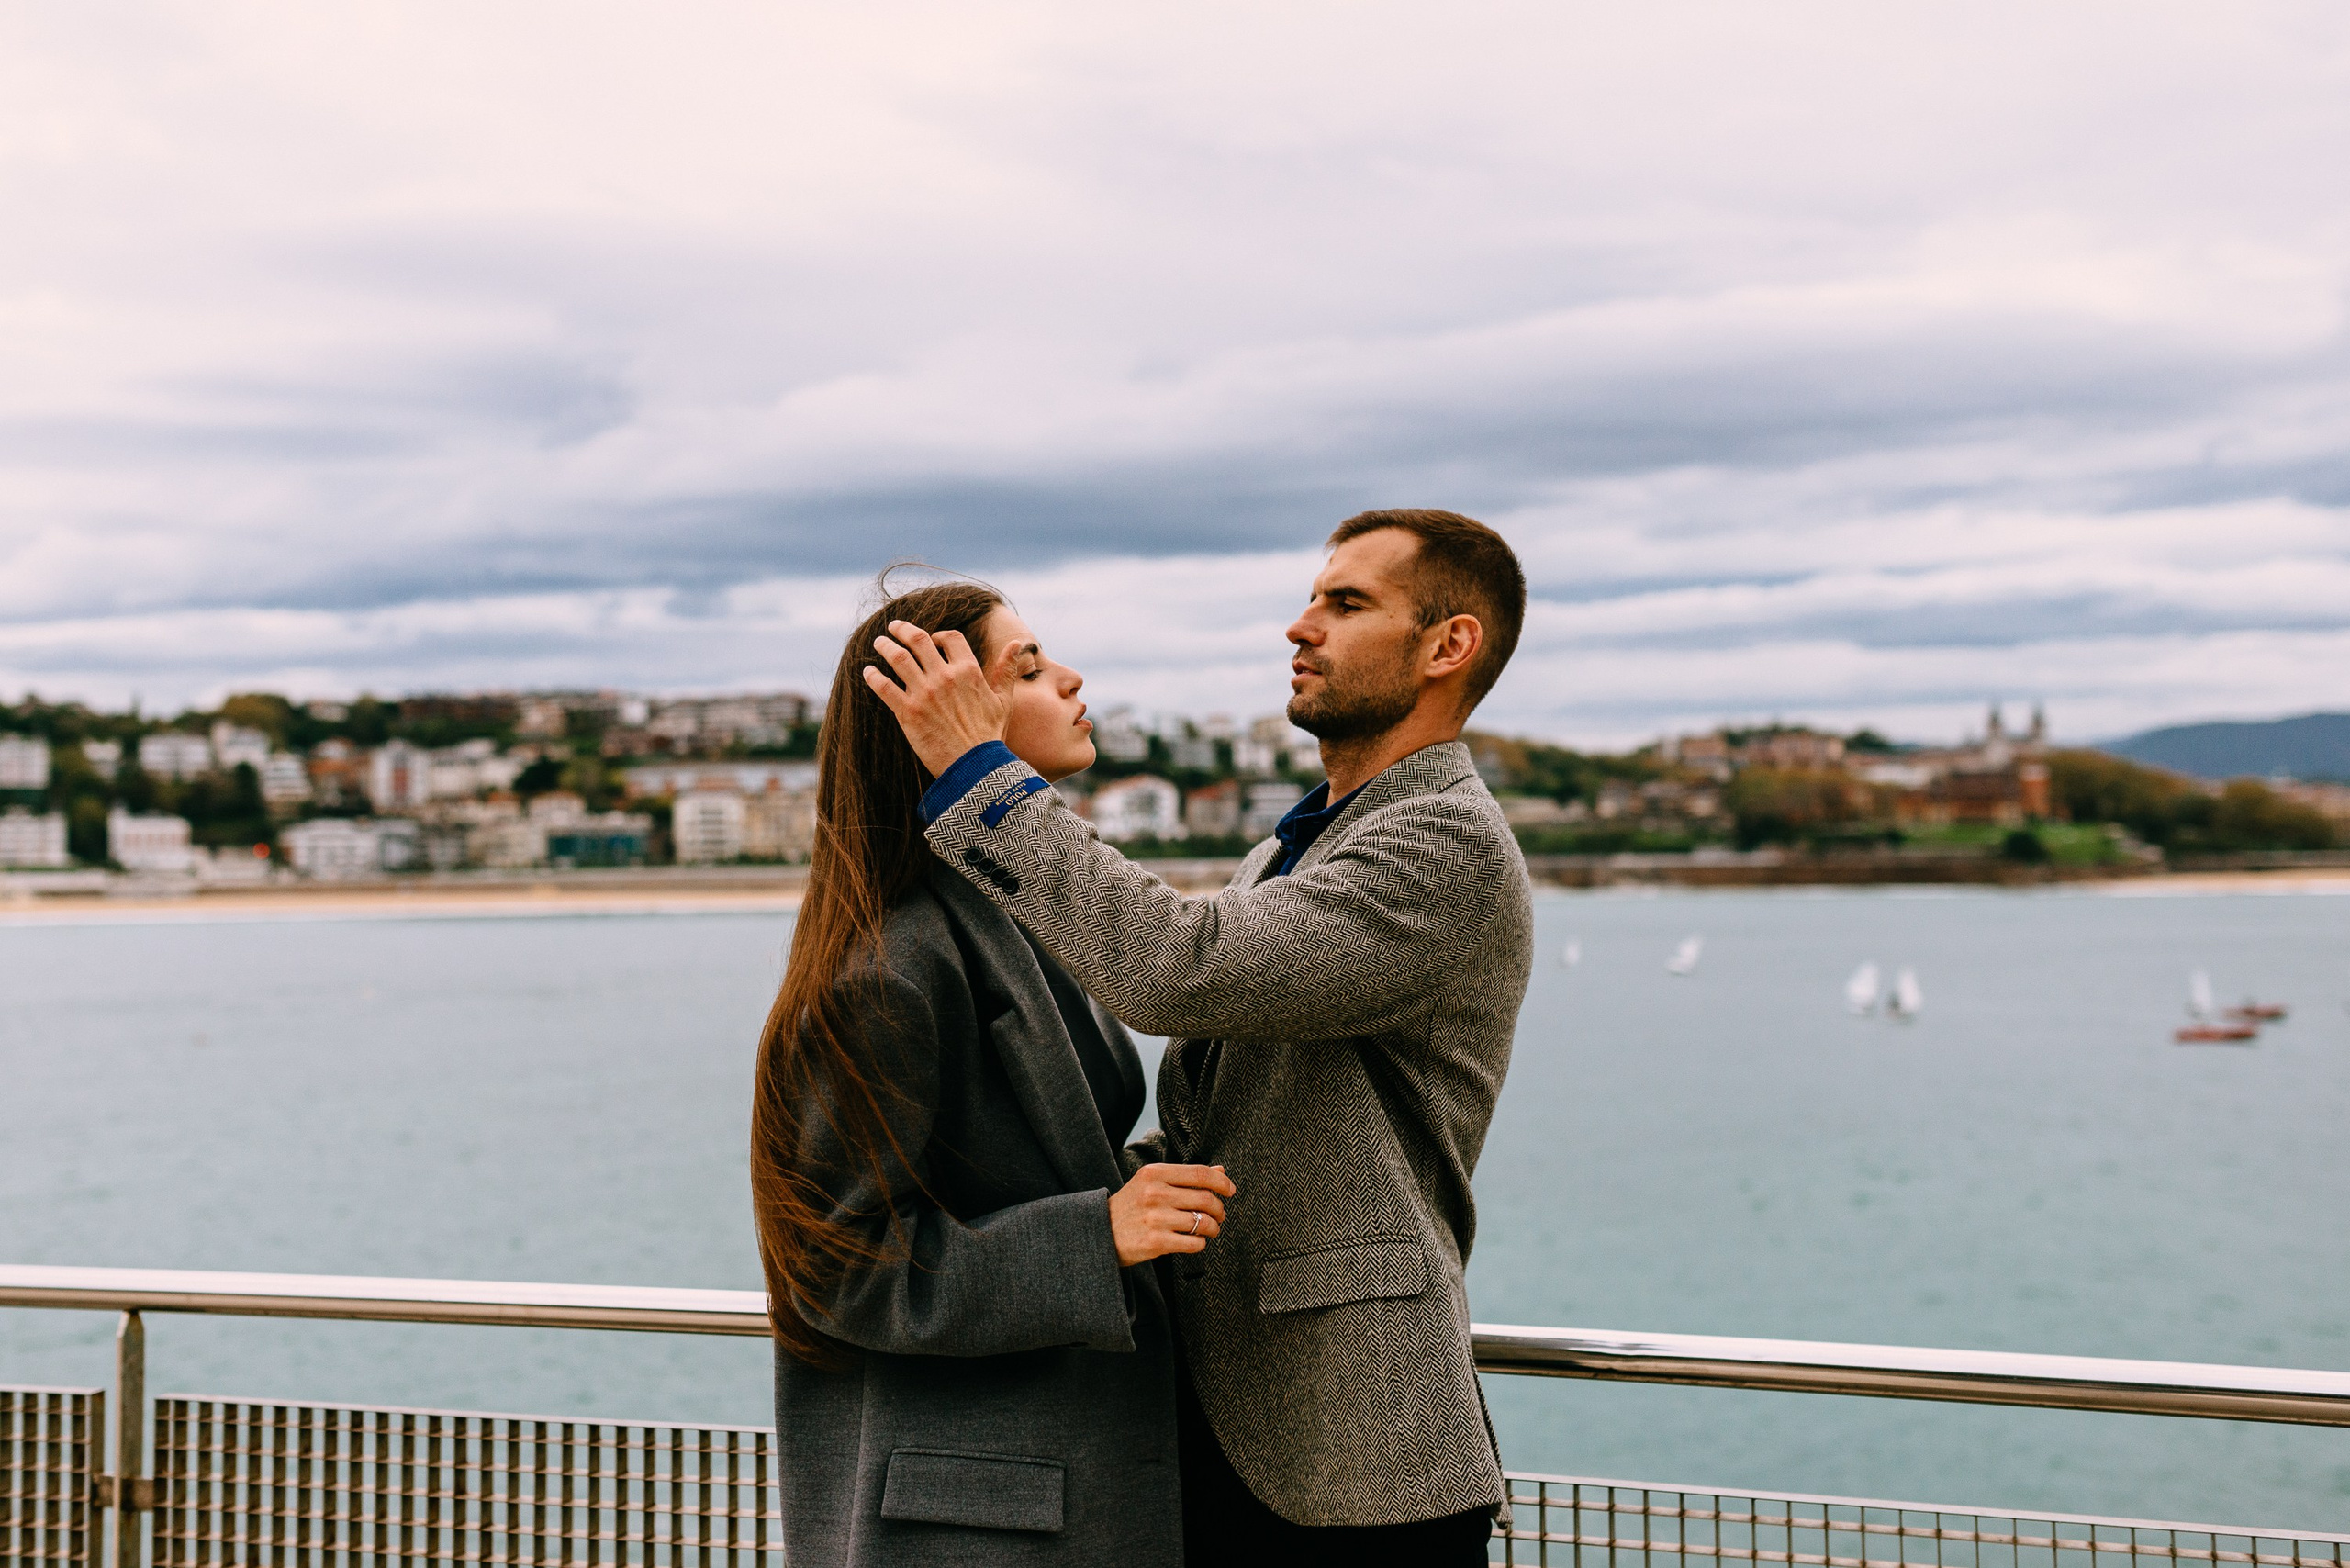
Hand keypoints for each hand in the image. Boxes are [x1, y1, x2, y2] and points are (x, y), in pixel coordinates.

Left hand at [861, 620, 1014, 778]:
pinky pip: (884, 687)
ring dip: (885, 647)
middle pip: (918, 640)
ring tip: (879, 642)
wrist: (975, 767)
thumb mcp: (1004, 701)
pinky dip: (873, 676)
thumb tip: (1017, 644)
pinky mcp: (907, 712)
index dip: (939, 635)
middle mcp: (945, 677)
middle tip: (893, 626)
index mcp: (969, 671)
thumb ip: (1006, 671)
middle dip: (903, 630)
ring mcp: (924, 693)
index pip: (950, 638)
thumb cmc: (990, 736)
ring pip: (898, 659)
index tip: (931, 638)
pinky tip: (867, 672)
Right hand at [1108, 1164, 1235, 1265]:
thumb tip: (1220, 1169)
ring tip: (1209, 1229)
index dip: (1222, 1181)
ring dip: (1213, 1228)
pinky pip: (1194, 1243)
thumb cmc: (1131, 1205)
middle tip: (1219, 1215)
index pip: (1200, 1173)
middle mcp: (1155, 1193)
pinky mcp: (1155, 1242)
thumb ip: (1186, 1176)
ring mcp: (1155, 1218)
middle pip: (1206, 1199)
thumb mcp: (1152, 1182)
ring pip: (1203, 1222)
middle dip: (1219, 1209)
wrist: (1100, 1232)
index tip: (1230, 1190)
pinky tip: (1194, 1241)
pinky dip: (1200, 1243)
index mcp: (1155, 1173)